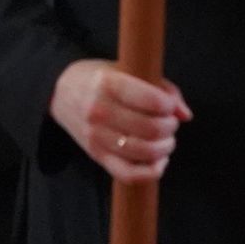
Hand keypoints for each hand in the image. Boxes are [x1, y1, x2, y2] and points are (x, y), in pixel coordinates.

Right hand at [49, 59, 191, 182]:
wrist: (60, 92)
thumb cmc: (99, 79)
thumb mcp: (125, 69)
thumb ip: (160, 87)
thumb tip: (184, 114)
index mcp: (107, 83)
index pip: (151, 100)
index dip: (169, 105)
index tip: (169, 105)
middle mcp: (99, 111)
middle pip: (151, 129)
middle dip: (170, 127)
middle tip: (170, 122)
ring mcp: (96, 136)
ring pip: (143, 152)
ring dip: (165, 148)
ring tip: (166, 139)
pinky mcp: (96, 155)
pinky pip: (128, 174)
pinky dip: (151, 172)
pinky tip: (159, 161)